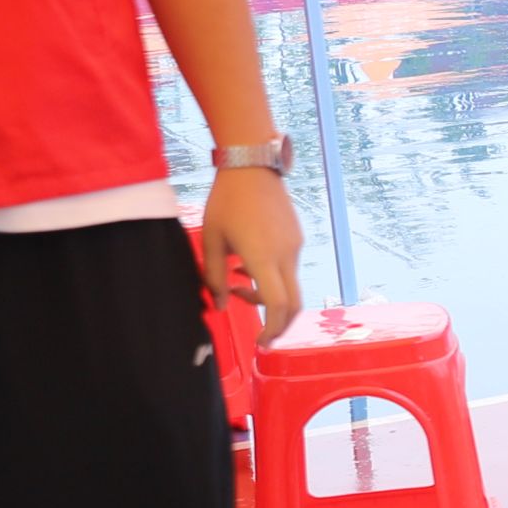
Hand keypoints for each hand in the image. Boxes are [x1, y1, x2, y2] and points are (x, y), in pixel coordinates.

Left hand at [199, 163, 305, 340]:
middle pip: (294, 304)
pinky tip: (248, 263)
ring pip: (290, 285)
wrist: (252, 166)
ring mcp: (295, 246)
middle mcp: (285, 255)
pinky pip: (289, 268)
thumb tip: (221, 306)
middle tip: (263, 336)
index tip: (261, 341)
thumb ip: (213, 277)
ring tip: (238, 281)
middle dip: (280, 325)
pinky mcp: (296, 237)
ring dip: (268, 296)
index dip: (273, 328)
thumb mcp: (211, 240)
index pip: (278, 305)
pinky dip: (272, 277)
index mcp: (262, 257)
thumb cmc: (226, 201)